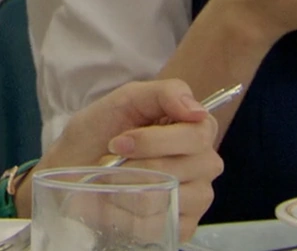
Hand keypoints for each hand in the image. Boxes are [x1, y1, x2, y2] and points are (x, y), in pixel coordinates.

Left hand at [34, 79, 222, 240]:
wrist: (68, 171)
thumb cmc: (100, 131)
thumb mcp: (128, 99)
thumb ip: (167, 93)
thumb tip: (198, 111)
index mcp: (197, 128)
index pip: (197, 136)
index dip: (155, 141)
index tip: (120, 142)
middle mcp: (205, 163)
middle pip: (184, 169)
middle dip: (136, 167)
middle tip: (111, 163)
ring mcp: (195, 198)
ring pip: (167, 200)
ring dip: (128, 192)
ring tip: (112, 184)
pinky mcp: (180, 228)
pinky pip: (158, 228)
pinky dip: (127, 219)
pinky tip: (117, 206)